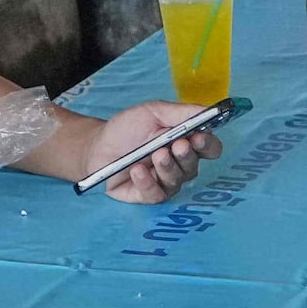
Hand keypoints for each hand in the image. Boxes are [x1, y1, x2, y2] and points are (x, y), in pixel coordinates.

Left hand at [82, 99, 222, 205]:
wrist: (97, 147)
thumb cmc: (127, 129)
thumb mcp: (152, 112)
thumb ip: (181, 112)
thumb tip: (209, 111)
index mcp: (186, 143)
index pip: (210, 149)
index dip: (208, 145)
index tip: (199, 137)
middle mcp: (179, 166)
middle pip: (194, 167)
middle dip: (187, 156)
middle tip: (177, 146)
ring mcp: (164, 183)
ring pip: (176, 181)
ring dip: (168, 168)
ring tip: (156, 155)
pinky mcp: (148, 196)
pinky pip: (155, 194)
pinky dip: (147, 182)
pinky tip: (137, 170)